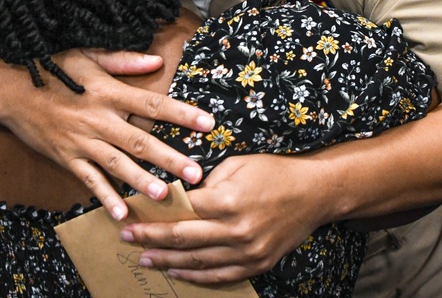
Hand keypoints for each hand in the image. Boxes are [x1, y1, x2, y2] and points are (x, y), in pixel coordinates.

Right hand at [0, 48, 214, 220]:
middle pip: (141, 141)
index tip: (208, 123)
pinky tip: (122, 213)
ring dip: (143, 181)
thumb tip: (156, 60)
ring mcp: (82, 141)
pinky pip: (89, 180)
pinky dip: (105, 197)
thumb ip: (124, 61)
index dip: (182, 114)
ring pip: (118, 164)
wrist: (9, 88)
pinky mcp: (67, 158)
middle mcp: (98, 119)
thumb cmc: (52, 68)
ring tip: (166, 195)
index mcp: (109, 92)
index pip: (153, 104)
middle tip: (196, 173)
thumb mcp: (89, 55)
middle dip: (170, 158)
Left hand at [121, 153, 330, 283]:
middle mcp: (235, 230)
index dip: (152, 216)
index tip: (132, 217)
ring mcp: (247, 251)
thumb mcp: (236, 165)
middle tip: (126, 239)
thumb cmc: (274, 171)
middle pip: (182, 239)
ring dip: (167, 261)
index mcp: (228, 200)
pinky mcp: (257, 263)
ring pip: (197, 262)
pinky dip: (195, 276)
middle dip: (150, 239)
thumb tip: (180, 198)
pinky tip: (176, 272)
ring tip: (144, 258)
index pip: (180, 212)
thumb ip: (207, 184)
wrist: (315, 193)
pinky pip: (220, 276)